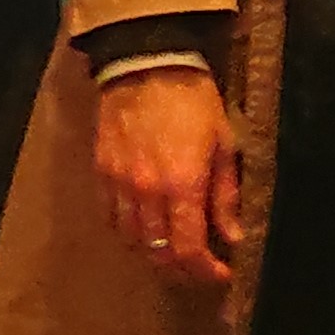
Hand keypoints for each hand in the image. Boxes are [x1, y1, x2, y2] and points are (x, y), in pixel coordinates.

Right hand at [93, 64, 244, 290]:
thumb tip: (233, 236)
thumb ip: (225, 195)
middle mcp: (147, 192)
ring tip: (173, 248)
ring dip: (155, 253)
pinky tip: (144, 226)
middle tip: (199, 265)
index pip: (189, 251)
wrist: (145, 61)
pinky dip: (128, 231)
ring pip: (133, 241)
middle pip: (158, 254)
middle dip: (182, 269)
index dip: (206, 272)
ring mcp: (119, 184)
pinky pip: (111, 217)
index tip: (222, 273)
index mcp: (182, 185)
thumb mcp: (223, 143)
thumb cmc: (193, 100)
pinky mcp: (101, 172)